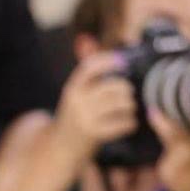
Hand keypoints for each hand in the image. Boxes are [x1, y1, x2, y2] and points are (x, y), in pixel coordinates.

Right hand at [52, 51, 139, 166]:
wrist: (59, 149)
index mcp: (72, 88)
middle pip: (114, 87)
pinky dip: (129, 123)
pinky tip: (128, 124)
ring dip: (130, 107)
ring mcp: (84, 118)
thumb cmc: (72, 118)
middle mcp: (77, 101)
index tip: (123, 62)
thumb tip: (87, 41)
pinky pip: (122, 123)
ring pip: (122, 104)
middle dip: (126, 91)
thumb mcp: (74, 94)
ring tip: (128, 110)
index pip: (91, 66)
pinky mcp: (93, 134)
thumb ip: (84, 72)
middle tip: (127, 96)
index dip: (109, 60)